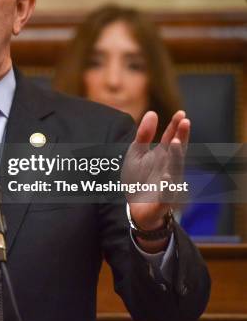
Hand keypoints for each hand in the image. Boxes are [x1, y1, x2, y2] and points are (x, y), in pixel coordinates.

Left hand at [122, 111, 189, 249]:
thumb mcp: (137, 153)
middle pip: (177, 152)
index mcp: (163, 156)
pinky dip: (168, 187)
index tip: (181, 113)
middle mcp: (169, 168)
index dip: (176, 127)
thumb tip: (152, 112)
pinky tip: (167, 178)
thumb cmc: (139, 178)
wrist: (136, 208)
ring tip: (175, 142)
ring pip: (175, 170)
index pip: (172, 139)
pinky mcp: (162, 200)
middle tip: (185, 122)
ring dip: (176, 158)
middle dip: (181, 138)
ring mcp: (168, 184)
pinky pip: (167, 194)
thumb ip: (144, 135)